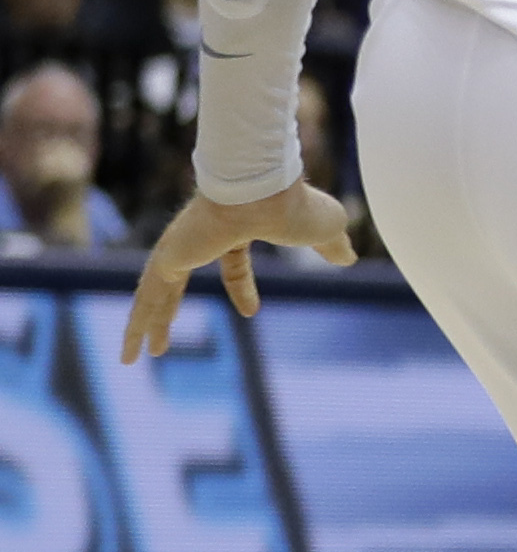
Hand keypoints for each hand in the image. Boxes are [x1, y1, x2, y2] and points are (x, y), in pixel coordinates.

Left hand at [123, 181, 355, 360]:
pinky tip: (135, 349)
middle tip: (161, 340)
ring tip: (132, 358)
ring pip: (155, 295)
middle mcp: (201, 237)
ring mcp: (180, 247)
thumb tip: (348, 258)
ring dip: (145, 326)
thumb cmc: (295, 205)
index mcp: (235, 228)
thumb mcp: (323, 230)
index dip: (243, 288)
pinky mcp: (168, 258)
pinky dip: (139, 323)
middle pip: (179, 283)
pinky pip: (148, 297)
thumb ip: (331, 245)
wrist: (265, 192)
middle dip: (168, 312)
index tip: (251, 312)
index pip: (234, 264)